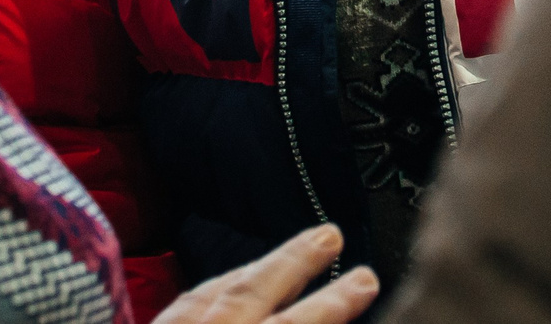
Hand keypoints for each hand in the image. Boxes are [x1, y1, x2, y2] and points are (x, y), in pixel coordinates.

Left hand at [156, 226, 380, 323]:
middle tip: (332, 234)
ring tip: (292, 248)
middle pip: (254, 292)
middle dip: (297, 261)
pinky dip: (213, 288)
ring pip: (217, 290)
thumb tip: (321, 316)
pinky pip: (183, 305)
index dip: (335, 303)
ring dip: (258, 267)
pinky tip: (226, 283)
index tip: (367, 280)